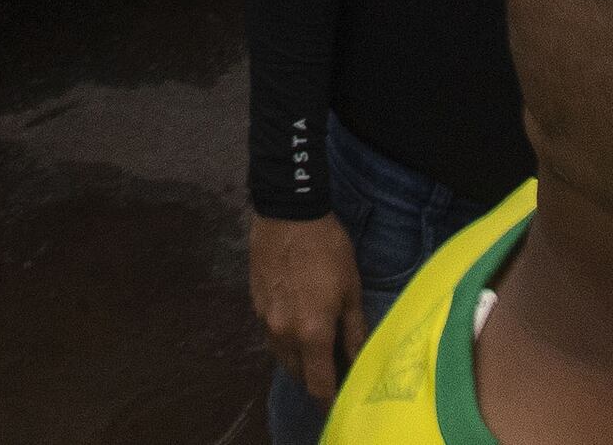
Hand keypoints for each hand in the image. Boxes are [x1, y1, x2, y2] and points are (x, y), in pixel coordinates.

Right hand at [248, 211, 367, 403]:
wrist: (288, 213)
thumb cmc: (327, 249)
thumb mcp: (351, 288)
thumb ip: (354, 330)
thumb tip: (357, 360)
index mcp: (312, 333)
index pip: (319, 384)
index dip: (329, 399)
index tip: (339, 400)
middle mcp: (284, 333)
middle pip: (297, 374)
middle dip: (314, 377)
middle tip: (331, 367)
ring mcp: (265, 320)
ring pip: (281, 356)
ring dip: (297, 359)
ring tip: (314, 344)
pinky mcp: (254, 305)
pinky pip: (270, 334)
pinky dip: (284, 337)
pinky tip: (296, 319)